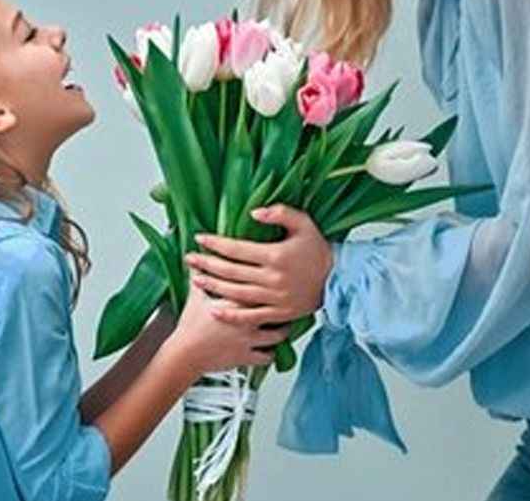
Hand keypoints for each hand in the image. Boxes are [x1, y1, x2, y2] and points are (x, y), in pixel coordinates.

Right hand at [164, 284, 289, 376]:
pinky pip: (268, 356)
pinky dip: (270, 353)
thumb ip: (199, 275)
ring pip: (278, 334)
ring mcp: (249, 339)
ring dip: (281, 331)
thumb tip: (195, 258)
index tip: (278, 277)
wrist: (185, 353)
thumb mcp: (196, 295)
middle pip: (276, 309)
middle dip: (284, 305)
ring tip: (282, 325)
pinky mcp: (247, 357)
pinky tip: (270, 348)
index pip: (262, 286)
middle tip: (288, 299)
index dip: (273, 281)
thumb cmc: (190, 325)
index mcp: (236, 300)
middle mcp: (247, 319)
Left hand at [184, 205, 333, 324]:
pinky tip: (214, 310)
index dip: (216, 243)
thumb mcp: (304, 222)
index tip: (200, 238)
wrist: (339, 278)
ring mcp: (275, 298)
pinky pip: (251, 317)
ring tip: (196, 280)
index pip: (237, 249)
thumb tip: (253, 212)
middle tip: (190, 258)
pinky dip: (231, 314)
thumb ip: (279, 213)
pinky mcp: (279, 313)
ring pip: (236, 293)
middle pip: (232, 272)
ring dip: (213, 287)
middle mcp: (273, 279)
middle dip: (207, 264)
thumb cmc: (318, 249)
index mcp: (276, 255)